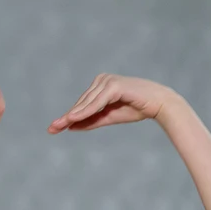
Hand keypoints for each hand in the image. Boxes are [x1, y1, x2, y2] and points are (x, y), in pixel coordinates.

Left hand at [47, 74, 170, 132]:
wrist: (159, 104)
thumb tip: (71, 125)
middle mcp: (102, 80)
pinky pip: (96, 102)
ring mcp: (107, 81)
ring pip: (87, 104)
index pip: (82, 103)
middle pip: (82, 103)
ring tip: (60, 126)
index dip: (69, 116)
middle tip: (51, 129)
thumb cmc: (137, 108)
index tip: (54, 128)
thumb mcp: (109, 116)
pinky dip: (85, 112)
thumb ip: (91, 120)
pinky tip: (73, 119)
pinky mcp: (114, 86)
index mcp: (101, 85)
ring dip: (73, 116)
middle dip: (67, 117)